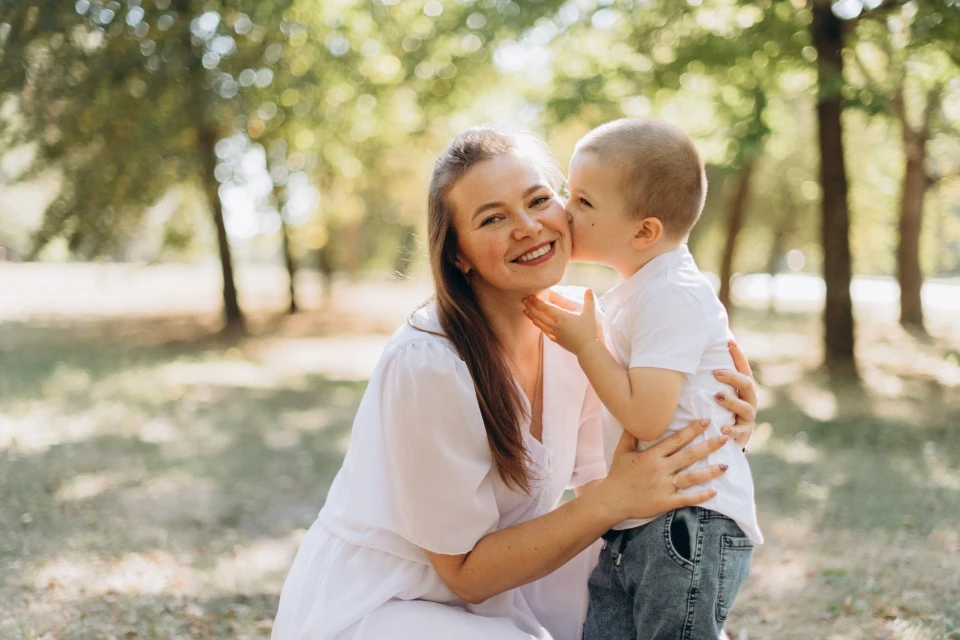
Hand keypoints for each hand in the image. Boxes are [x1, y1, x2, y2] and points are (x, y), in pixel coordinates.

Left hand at [523, 289, 599, 355]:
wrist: (587, 349)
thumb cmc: (589, 330)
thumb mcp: (590, 314)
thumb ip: (589, 300)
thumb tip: (589, 289)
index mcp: (563, 317)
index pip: (547, 308)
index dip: (538, 302)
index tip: (531, 296)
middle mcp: (556, 325)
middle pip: (540, 315)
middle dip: (531, 307)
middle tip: (524, 301)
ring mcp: (555, 333)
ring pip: (540, 324)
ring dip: (532, 317)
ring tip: (526, 311)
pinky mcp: (556, 340)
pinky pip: (545, 332)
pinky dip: (539, 327)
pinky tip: (537, 324)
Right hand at [596, 419, 729, 522]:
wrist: (611, 500)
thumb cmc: (618, 474)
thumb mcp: (621, 451)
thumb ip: (631, 434)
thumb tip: (637, 418)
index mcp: (651, 455)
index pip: (675, 440)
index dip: (692, 430)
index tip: (706, 421)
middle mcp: (660, 469)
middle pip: (688, 456)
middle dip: (708, 446)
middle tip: (725, 438)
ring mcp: (664, 486)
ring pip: (691, 477)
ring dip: (710, 471)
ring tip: (725, 465)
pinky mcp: (665, 502)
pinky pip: (686, 499)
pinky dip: (701, 496)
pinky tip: (715, 492)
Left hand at [714, 340, 757, 449]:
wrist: (729, 439)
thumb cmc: (719, 410)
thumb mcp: (717, 393)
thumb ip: (710, 379)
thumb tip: (692, 355)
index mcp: (743, 388)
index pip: (743, 368)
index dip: (738, 355)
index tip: (729, 342)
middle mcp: (749, 400)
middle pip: (746, 384)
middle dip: (732, 377)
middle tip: (715, 372)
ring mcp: (748, 417)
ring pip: (744, 407)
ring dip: (731, 401)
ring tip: (717, 396)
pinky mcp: (744, 434)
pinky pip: (739, 432)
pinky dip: (731, 431)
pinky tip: (722, 429)